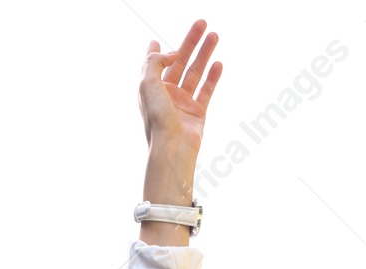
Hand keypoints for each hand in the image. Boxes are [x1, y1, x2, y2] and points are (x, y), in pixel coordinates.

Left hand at [138, 19, 221, 158]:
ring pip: (195, 73)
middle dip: (190, 42)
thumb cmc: (157, 118)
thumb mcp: (147, 84)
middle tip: (201, 24)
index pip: (153, 65)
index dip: (156, 52)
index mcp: (151, 89)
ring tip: (214, 35)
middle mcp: (166, 95)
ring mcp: (182, 104)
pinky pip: (206, 90)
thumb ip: (154, 62)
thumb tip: (169, 53)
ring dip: (204, 54)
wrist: (172, 147)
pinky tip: (218, 63)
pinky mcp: (198, 113)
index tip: (155, 41)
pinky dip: (212, 77)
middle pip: (179, 63)